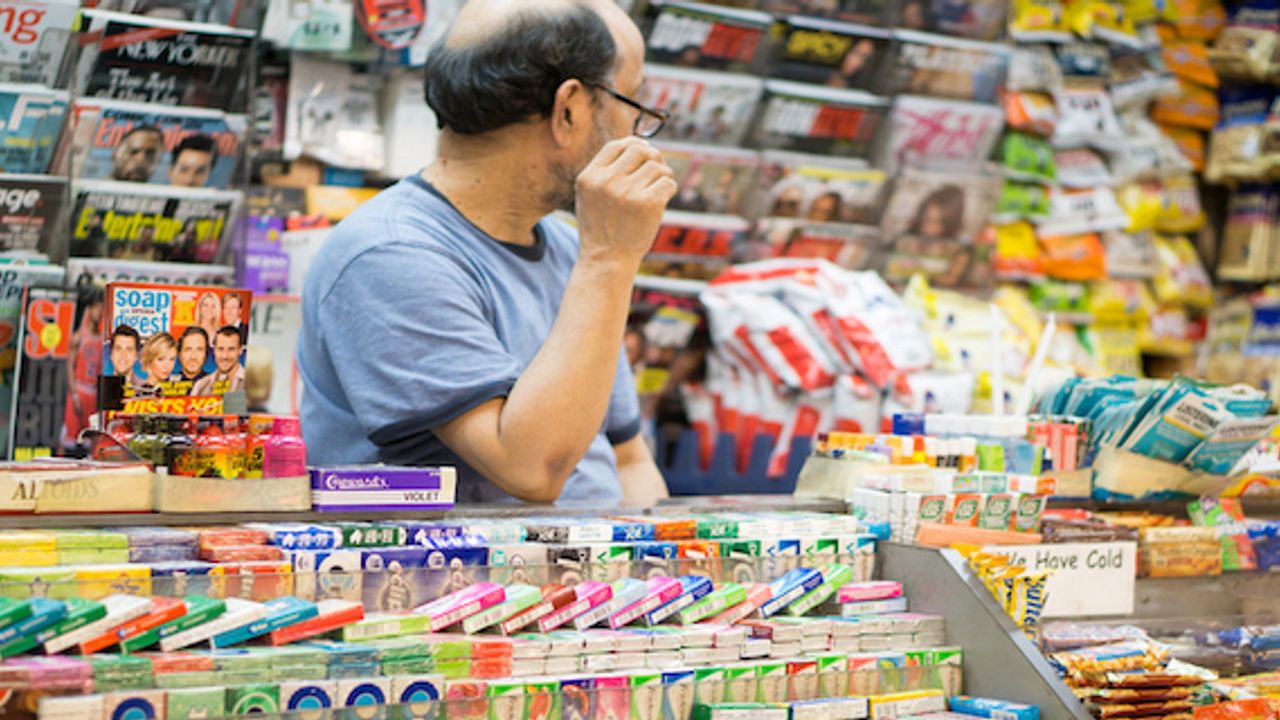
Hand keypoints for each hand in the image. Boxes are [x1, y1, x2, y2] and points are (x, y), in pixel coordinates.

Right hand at [575, 137, 677, 268]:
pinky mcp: (648, 204)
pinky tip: (663, 198)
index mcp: (589, 177)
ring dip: (663, 175)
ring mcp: (627, 192)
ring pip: (656, 166)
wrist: (607, 260)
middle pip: (639, 150)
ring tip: (658, 190)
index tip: (644, 152)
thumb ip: (606, 172)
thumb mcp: (591, 197)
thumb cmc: (602, 228)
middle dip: (652, 156)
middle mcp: (606, 181)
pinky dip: (670, 188)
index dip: (634, 144)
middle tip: (657, 169)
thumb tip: (640, 145)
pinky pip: (668, 182)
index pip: (616, 145)